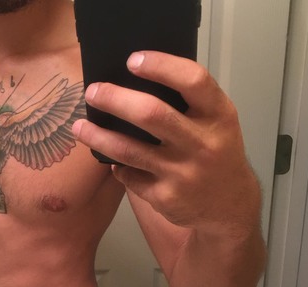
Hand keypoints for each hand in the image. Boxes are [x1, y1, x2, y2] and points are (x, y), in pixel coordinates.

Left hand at [73, 51, 260, 236]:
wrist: (228, 206)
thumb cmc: (216, 154)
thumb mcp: (217, 124)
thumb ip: (189, 104)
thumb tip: (135, 84)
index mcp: (219, 116)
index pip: (193, 81)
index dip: (161, 66)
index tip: (132, 60)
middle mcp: (202, 144)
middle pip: (151, 114)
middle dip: (115, 100)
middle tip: (92, 92)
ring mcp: (183, 173)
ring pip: (129, 150)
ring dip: (99, 137)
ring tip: (80, 127)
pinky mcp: (166, 197)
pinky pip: (130, 176)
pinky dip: (118, 167)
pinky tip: (112, 160)